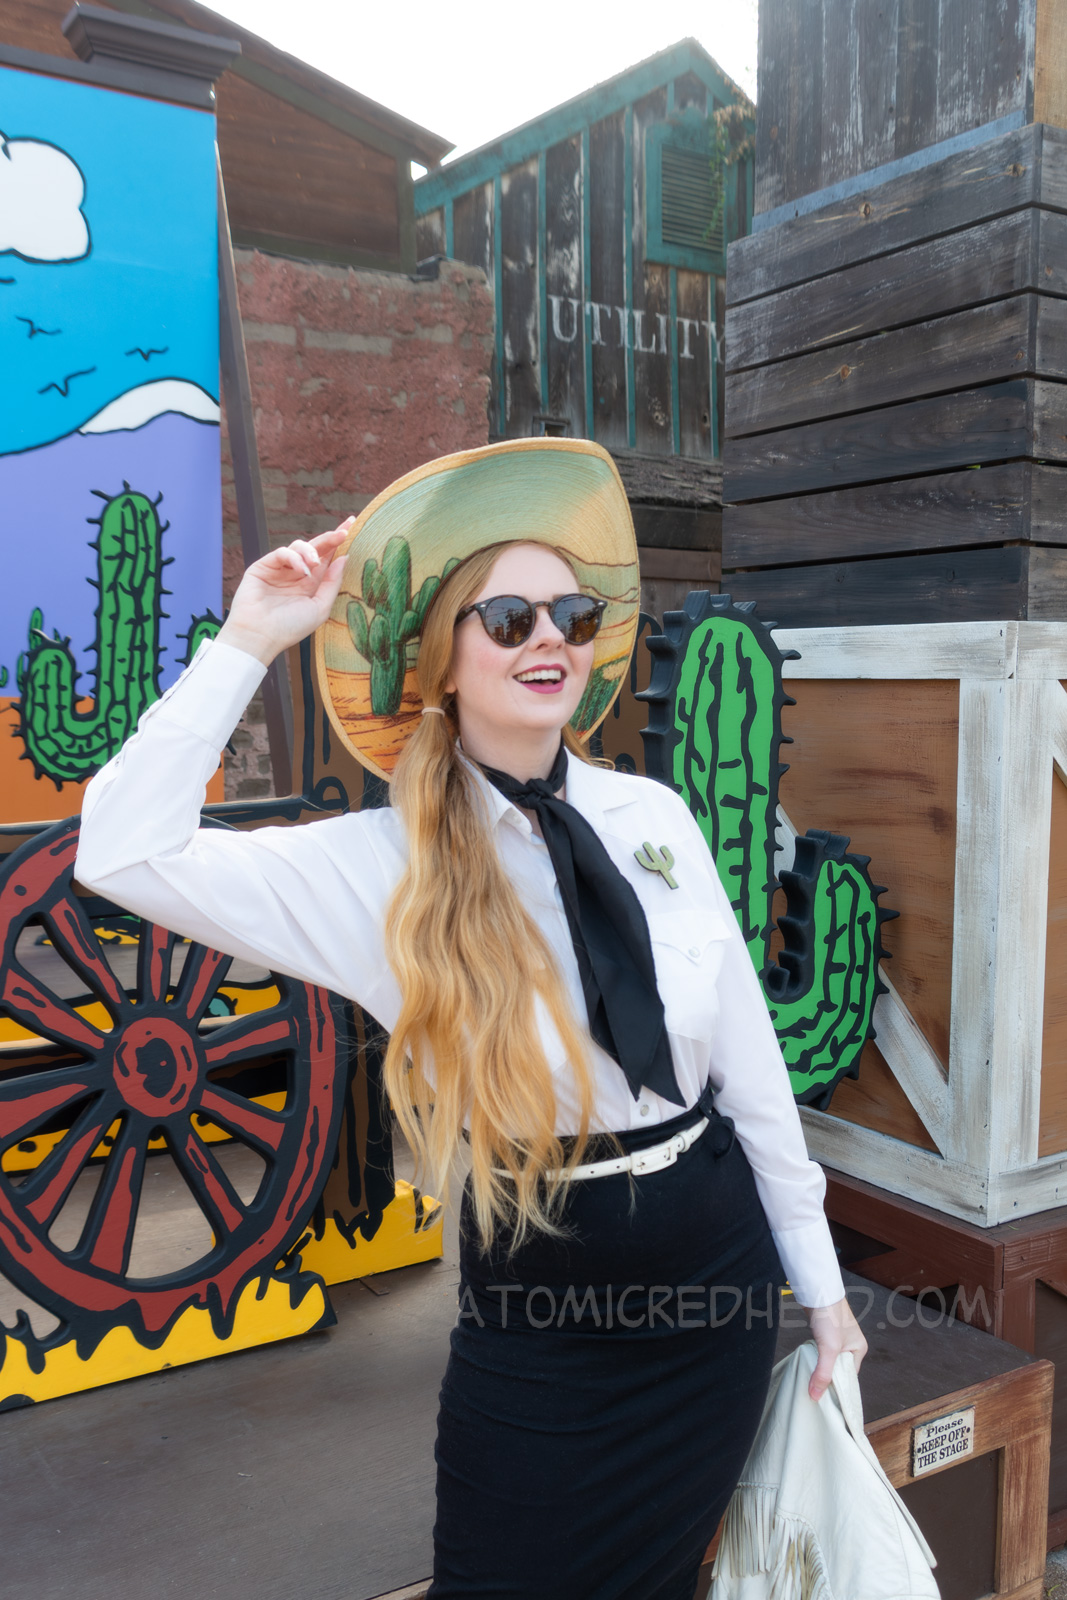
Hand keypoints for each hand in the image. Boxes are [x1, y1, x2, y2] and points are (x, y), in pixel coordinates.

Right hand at [216, 521, 352, 665]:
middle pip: (316, 549)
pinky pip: (282, 553)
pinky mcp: (263, 566)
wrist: (260, 636)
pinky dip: (294, 558)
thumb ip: (332, 582)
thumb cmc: (290, 627)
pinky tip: (301, 570)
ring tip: (316, 564)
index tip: (352, 527)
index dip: (338, 543)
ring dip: (311, 551)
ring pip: (299, 547)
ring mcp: (279, 569)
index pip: (327, 559)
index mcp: (310, 584)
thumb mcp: (320, 607)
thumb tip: (344, 558)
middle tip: (344, 531)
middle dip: (330, 538)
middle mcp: (296, 574)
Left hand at [801, 1295, 867, 1401]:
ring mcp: (837, 1339)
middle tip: (815, 1393)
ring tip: (810, 1381)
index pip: (849, 1377)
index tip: (824, 1399)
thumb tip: (816, 1396)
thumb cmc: (828, 1315)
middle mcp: (850, 1345)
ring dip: (820, 1369)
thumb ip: (823, 1373)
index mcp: (859, 1349)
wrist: (817, 1291)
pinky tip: (808, 1365)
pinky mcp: (825, 1334)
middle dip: (828, 1379)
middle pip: (839, 1370)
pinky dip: (816, 1359)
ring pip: (829, 1362)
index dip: (837, 1388)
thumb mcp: (828, 1348)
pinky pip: (822, 1353)